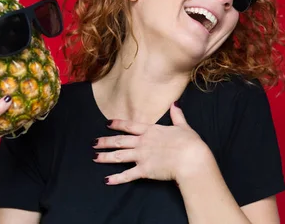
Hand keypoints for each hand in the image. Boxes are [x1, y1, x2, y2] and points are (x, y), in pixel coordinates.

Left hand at [92, 102, 211, 184]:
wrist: (190, 158)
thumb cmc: (189, 142)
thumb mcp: (183, 126)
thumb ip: (177, 115)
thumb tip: (175, 104)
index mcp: (151, 130)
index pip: (130, 126)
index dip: (118, 124)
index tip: (107, 124)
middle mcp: (143, 142)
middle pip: (120, 141)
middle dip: (105, 141)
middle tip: (93, 143)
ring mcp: (142, 156)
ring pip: (119, 156)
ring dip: (106, 157)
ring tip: (95, 157)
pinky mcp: (144, 170)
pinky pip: (127, 175)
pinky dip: (116, 178)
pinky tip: (107, 180)